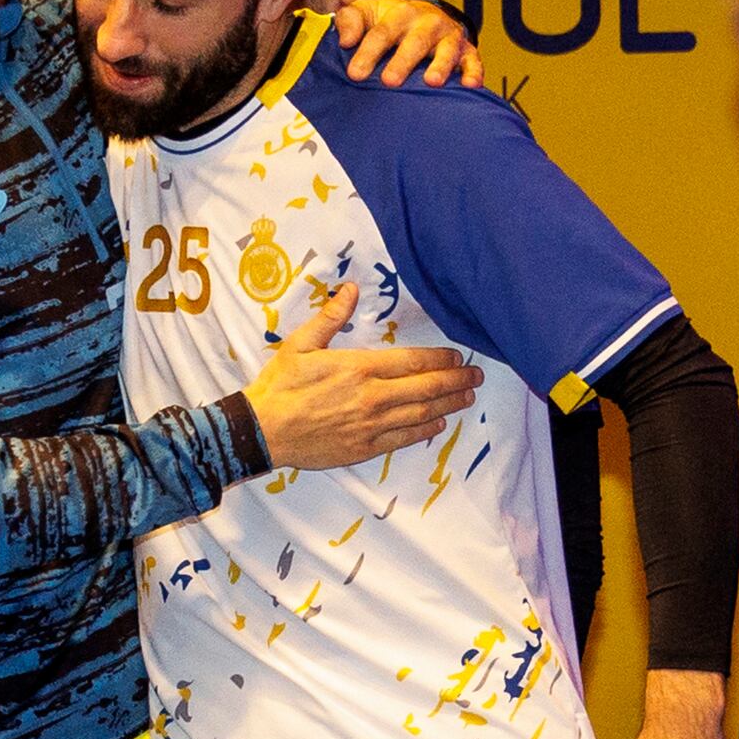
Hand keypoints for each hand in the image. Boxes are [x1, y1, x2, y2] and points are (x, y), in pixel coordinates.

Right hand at [241, 280, 480, 471]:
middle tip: (477, 376)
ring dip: (448, 405)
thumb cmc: (280, 386)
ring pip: (421, 414)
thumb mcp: (301, 344)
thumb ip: (331, 317)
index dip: (441, 359)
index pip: (413, 361)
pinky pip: (403, 439)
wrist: (261, 431)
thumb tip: (351, 290)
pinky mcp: (364, 448)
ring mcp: (372, 425)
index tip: (458, 356)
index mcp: (361, 368)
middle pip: (426, 388)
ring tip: (467, 397)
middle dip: (456, 380)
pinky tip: (438, 424)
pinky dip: (425, 431)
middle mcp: (373, 397)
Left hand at [329, 0, 484, 91]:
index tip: (355, 74)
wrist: (426, 15)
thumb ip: (350, 20)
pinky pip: (473, 61)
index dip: (368, 53)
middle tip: (390, 81)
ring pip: (446, 50)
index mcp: (399, 13)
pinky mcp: (467, 51)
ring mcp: (449, 36)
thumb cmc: (390, 20)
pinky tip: (470, 85)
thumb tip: (344, 40)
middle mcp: (427, 22)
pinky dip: (473, 72)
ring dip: (440, 65)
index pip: (382, 33)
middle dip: (403, 61)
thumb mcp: (367, 12)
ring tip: (431, 82)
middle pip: (415, 42)